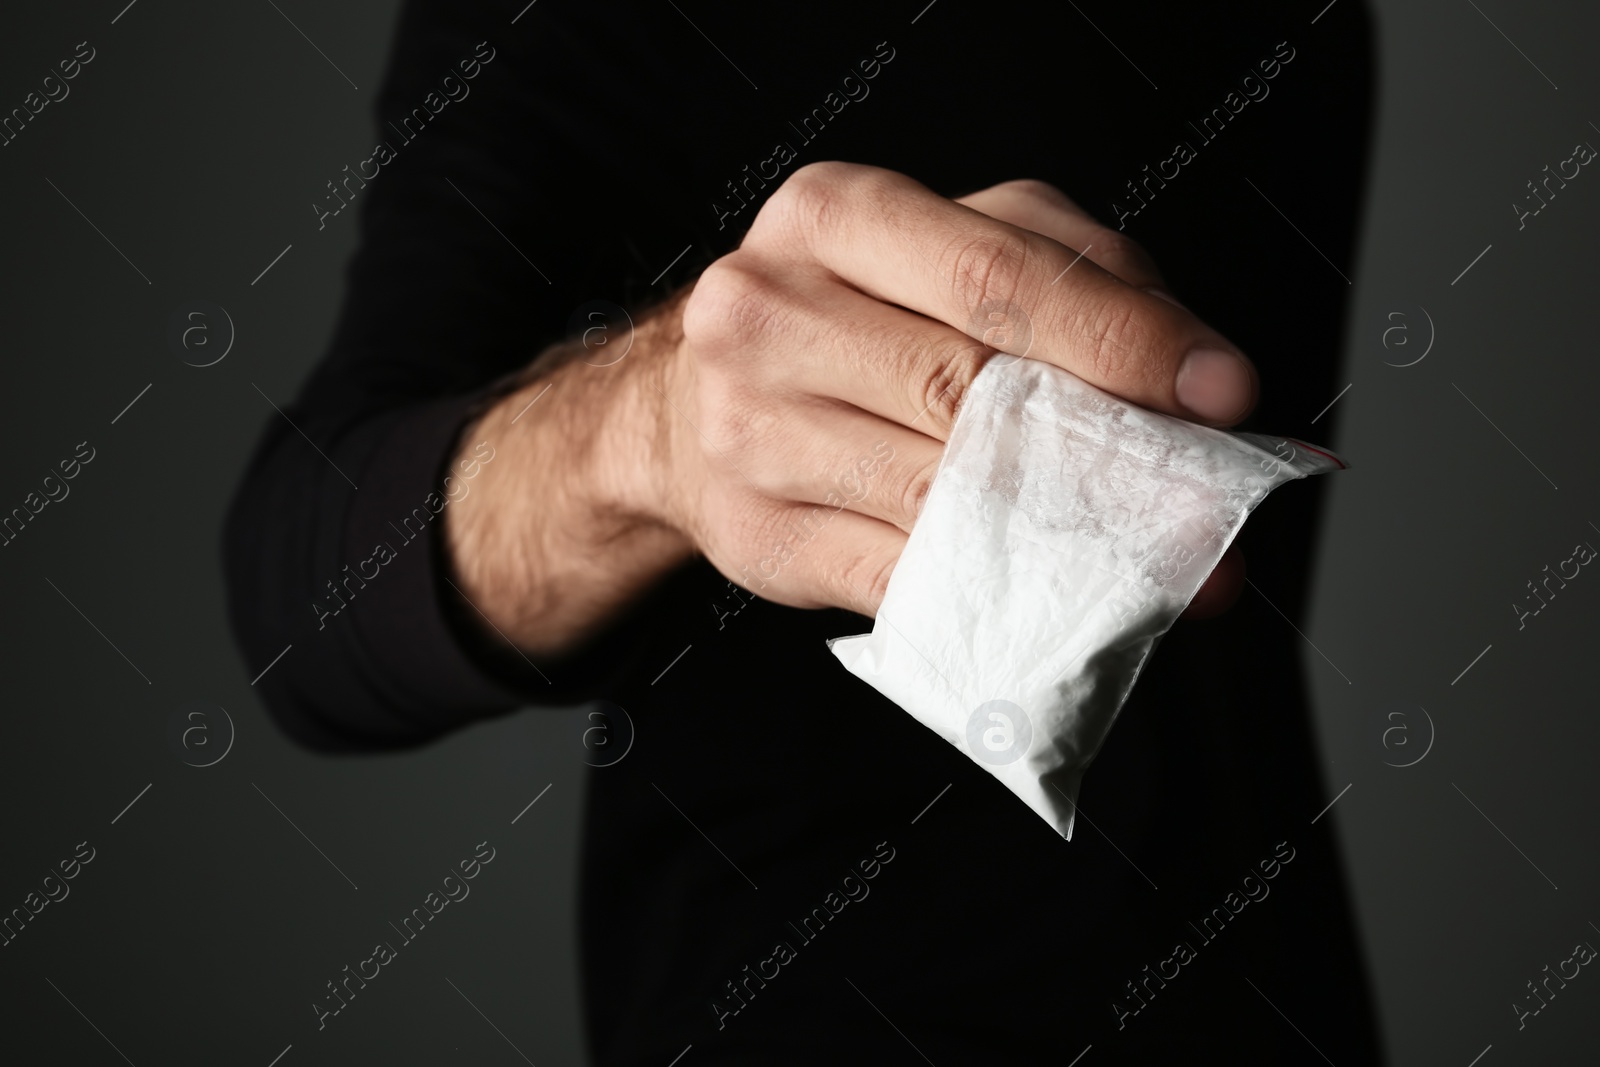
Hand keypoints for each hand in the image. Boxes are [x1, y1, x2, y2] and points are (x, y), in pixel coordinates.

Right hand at [447, 162, 1253, 655]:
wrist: (686, 405)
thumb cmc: (850, 313)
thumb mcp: (953, 248)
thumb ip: (1072, 280)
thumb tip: (1192, 381)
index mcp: (836, 216)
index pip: (997, 277)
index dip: (1120, 339)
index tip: (1220, 392)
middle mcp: (773, 311)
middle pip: (968, 390)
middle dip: (1108, 455)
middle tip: (1208, 506)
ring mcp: (754, 430)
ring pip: (939, 494)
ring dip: (1067, 538)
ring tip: (1160, 562)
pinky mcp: (763, 534)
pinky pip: (899, 575)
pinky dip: (993, 592)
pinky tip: (1058, 596)